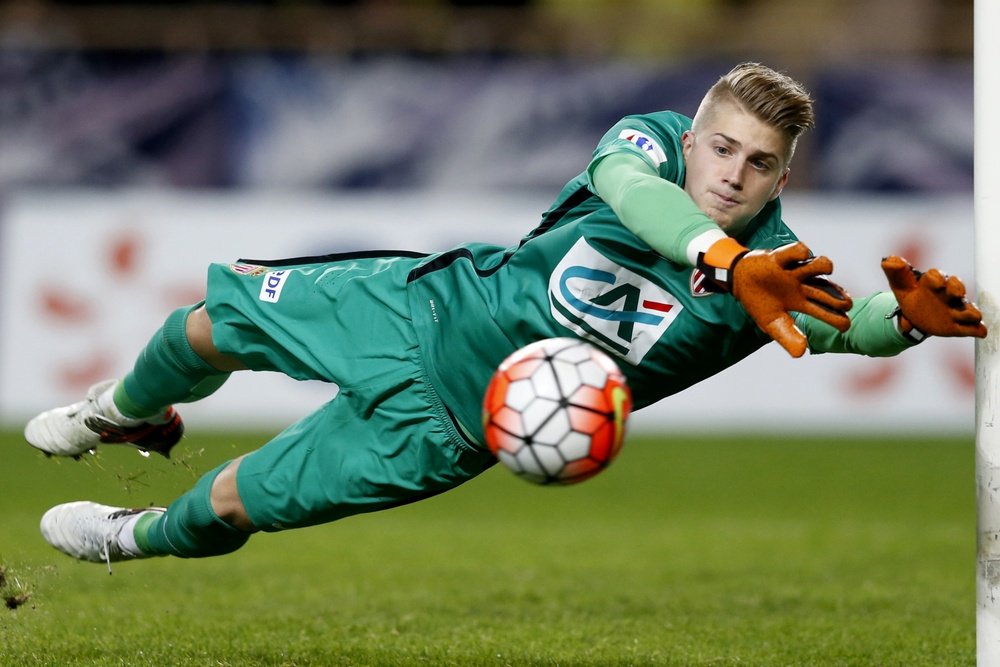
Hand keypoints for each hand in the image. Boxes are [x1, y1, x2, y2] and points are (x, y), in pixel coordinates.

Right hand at [697, 239, 852, 357]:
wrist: (739, 280)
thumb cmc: (759, 302)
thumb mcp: (771, 324)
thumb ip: (786, 338)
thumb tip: (802, 352)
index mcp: (803, 303)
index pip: (827, 311)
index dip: (838, 318)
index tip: (844, 326)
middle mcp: (804, 286)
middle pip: (829, 291)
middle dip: (840, 299)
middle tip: (844, 304)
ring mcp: (794, 271)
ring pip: (820, 266)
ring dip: (824, 267)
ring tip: (821, 271)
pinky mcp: (780, 257)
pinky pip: (798, 251)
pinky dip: (802, 252)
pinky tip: (801, 257)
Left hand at [881, 256, 986, 338]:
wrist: (915, 317)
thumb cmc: (911, 296)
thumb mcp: (901, 287)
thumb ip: (896, 274)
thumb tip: (888, 260)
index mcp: (933, 283)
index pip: (937, 276)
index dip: (937, 278)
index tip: (936, 283)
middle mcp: (948, 294)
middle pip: (957, 288)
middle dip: (957, 290)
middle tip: (956, 294)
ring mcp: (955, 310)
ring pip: (969, 309)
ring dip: (970, 312)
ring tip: (971, 315)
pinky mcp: (959, 326)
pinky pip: (973, 327)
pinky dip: (978, 329)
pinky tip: (981, 332)